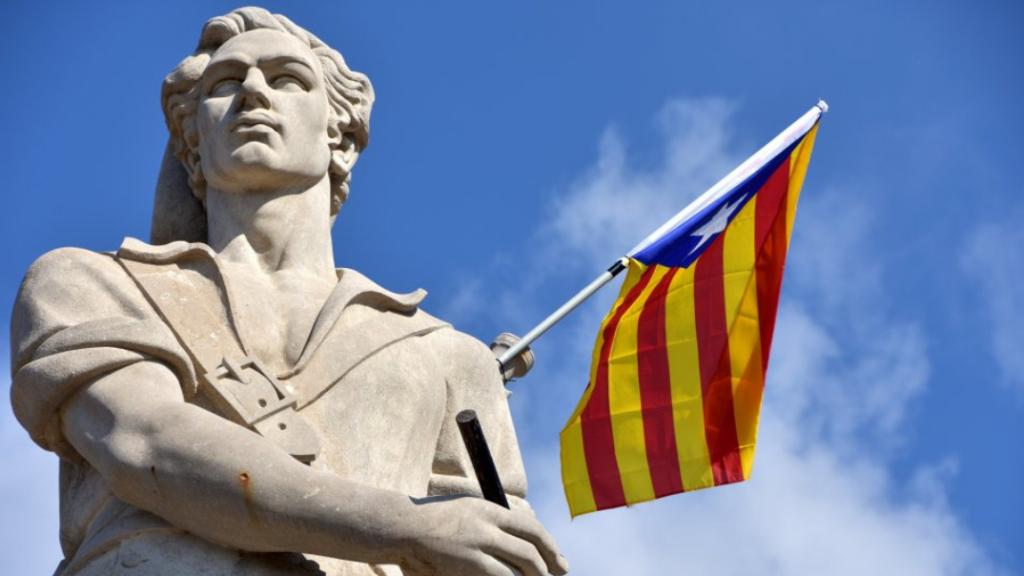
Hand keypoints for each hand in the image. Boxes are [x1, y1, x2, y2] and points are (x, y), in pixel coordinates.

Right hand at [400, 496, 568, 575]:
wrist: (400, 526)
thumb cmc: (427, 523)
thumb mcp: (462, 512)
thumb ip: (487, 523)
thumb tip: (512, 538)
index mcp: (487, 509)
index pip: (529, 525)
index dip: (548, 543)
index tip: (557, 557)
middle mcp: (488, 522)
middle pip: (531, 544)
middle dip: (550, 562)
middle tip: (561, 572)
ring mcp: (479, 542)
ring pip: (522, 563)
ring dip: (535, 575)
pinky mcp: (469, 562)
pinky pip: (502, 575)